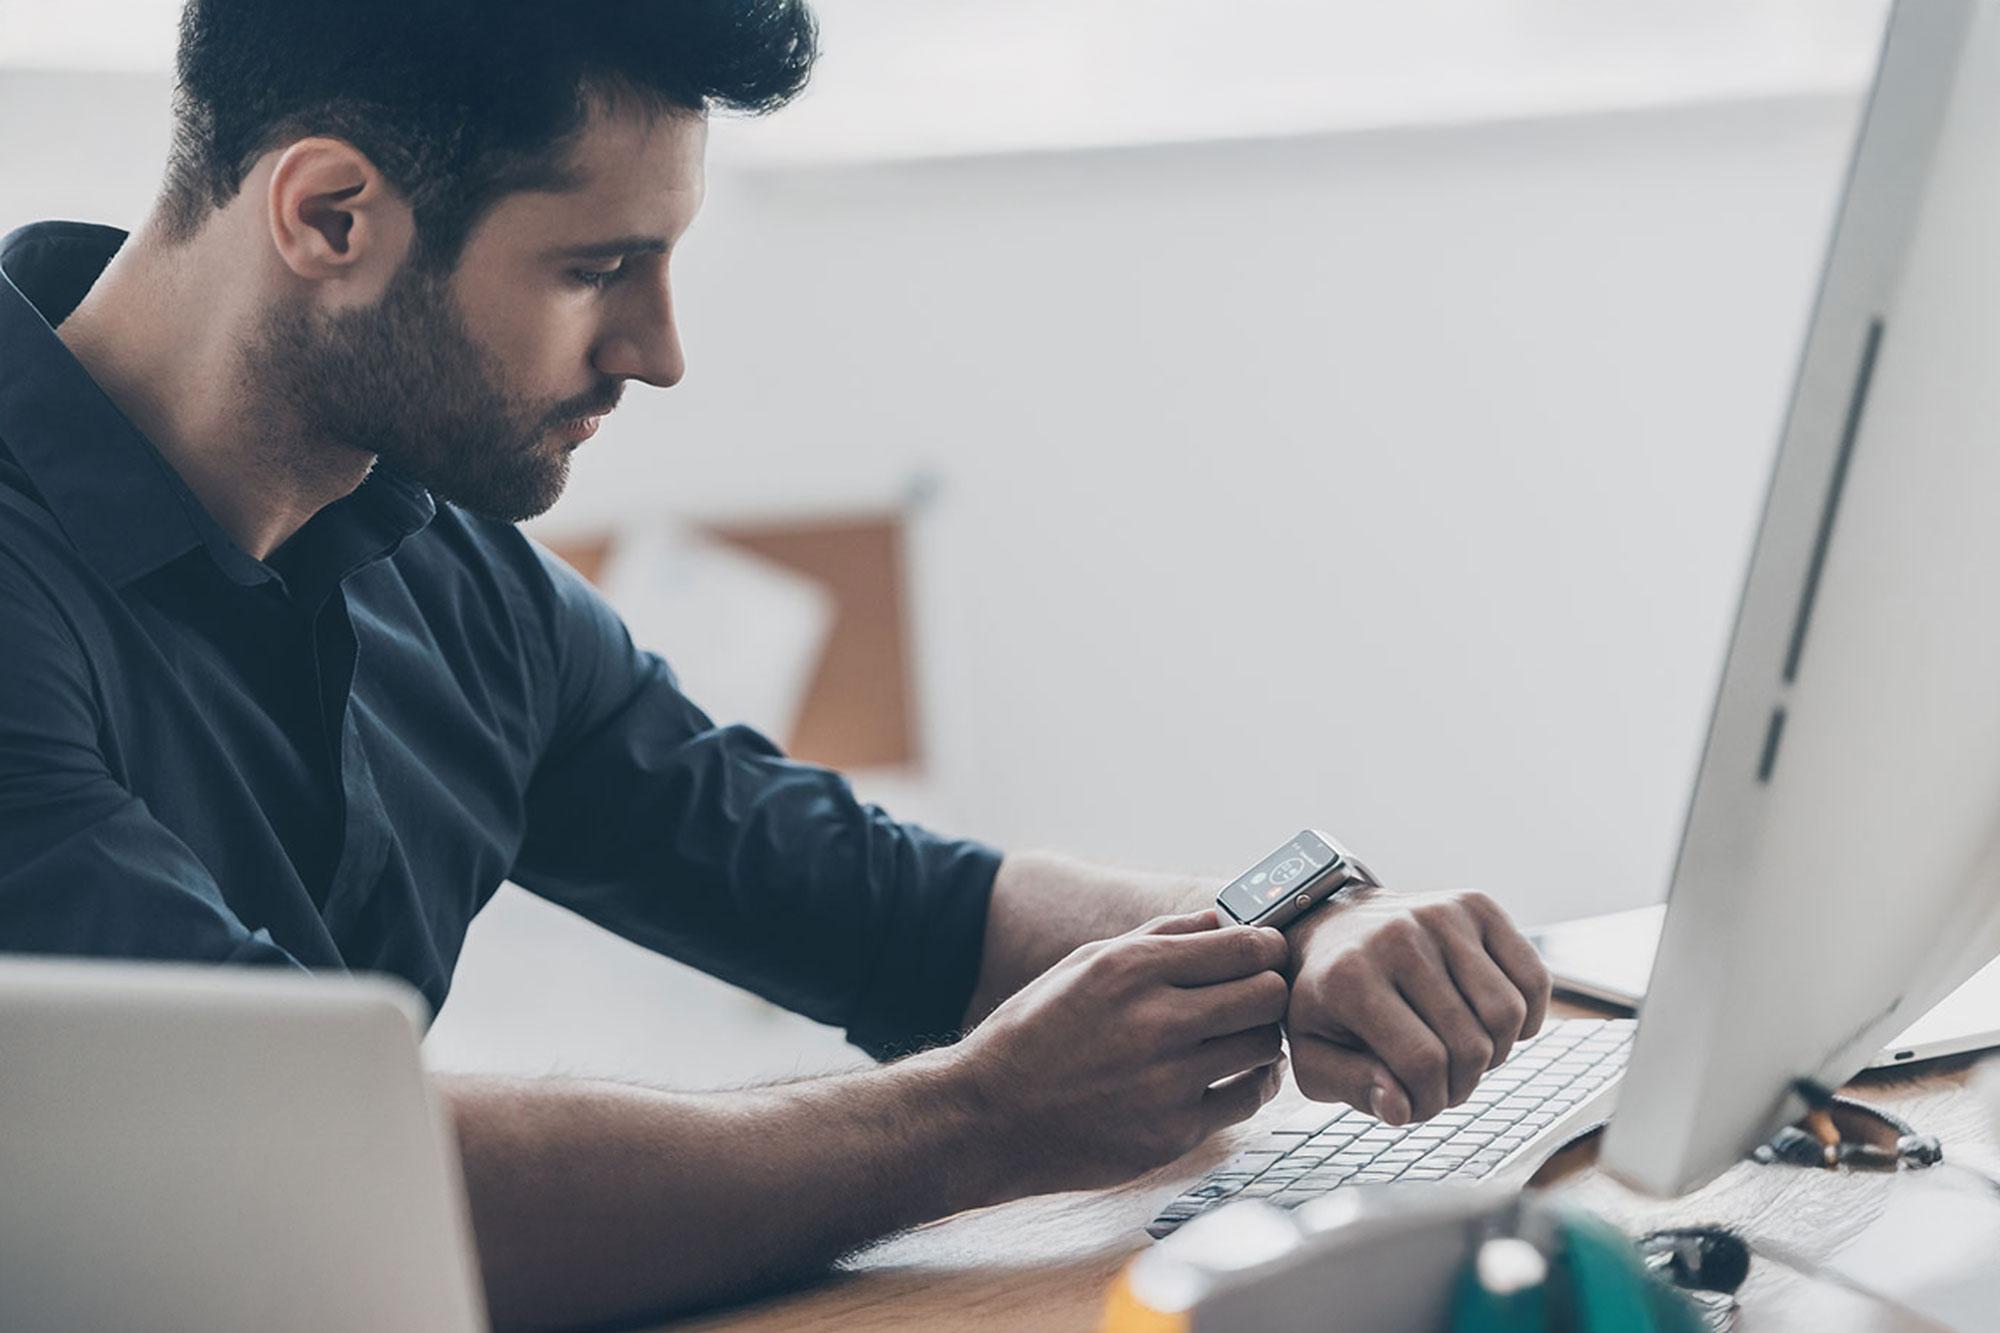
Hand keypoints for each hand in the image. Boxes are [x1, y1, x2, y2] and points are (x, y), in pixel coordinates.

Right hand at [950, 908, 1290, 1194]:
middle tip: (1255, 996)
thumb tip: (1224, 920)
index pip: (1246, 947)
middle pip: (1267, 995)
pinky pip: (1246, 1100)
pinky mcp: (1173, 1133)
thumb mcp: (1084, 964)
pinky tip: (1231, 1074)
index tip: (1268, 953)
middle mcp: (1154, 1022)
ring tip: (1236, 1036)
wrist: (990, 1116)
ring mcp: (1167, 1082)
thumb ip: (1159, 937)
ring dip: (1259, 1038)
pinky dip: (1247, 1084)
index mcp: (1131, 969)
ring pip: (1264, 1047)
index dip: (1269, 948)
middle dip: (1268, 991)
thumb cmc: (1037, 1032)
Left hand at [1283, 888, 1551, 1125]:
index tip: (1415, 1105)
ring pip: (1508, 1015)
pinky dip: (1526, 1017)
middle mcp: (1398, 937)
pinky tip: (1492, 1026)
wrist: (1333, 925)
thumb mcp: (1313, 1053)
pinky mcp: (1476, 905)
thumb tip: (1402, 1108)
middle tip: (1440, 1083)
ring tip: (1462, 1054)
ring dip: (1496, 1054)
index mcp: (1350, 977)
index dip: (1429, 1102)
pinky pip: (1533, 979)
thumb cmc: (1325, 999)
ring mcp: (1440, 914)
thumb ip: (1352, 1087)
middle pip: (1471, 1044)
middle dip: (1461, 1085)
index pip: (1422, 1063)